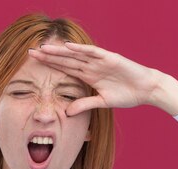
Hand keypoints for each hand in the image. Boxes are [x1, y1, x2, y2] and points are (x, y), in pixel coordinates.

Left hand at [28, 42, 164, 115]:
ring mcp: (100, 61)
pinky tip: (68, 47)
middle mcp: (91, 66)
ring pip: (76, 55)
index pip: (65, 69)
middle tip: (30, 53)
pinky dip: (81, 50)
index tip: (34, 64)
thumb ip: (85, 105)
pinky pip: (93, 53)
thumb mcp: (102, 103)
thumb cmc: (127, 95)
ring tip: (43, 48)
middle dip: (49, 56)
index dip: (50, 65)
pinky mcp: (111, 58)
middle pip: (66, 60)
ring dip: (60, 51)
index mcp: (88, 76)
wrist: (146, 89)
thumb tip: (67, 113)